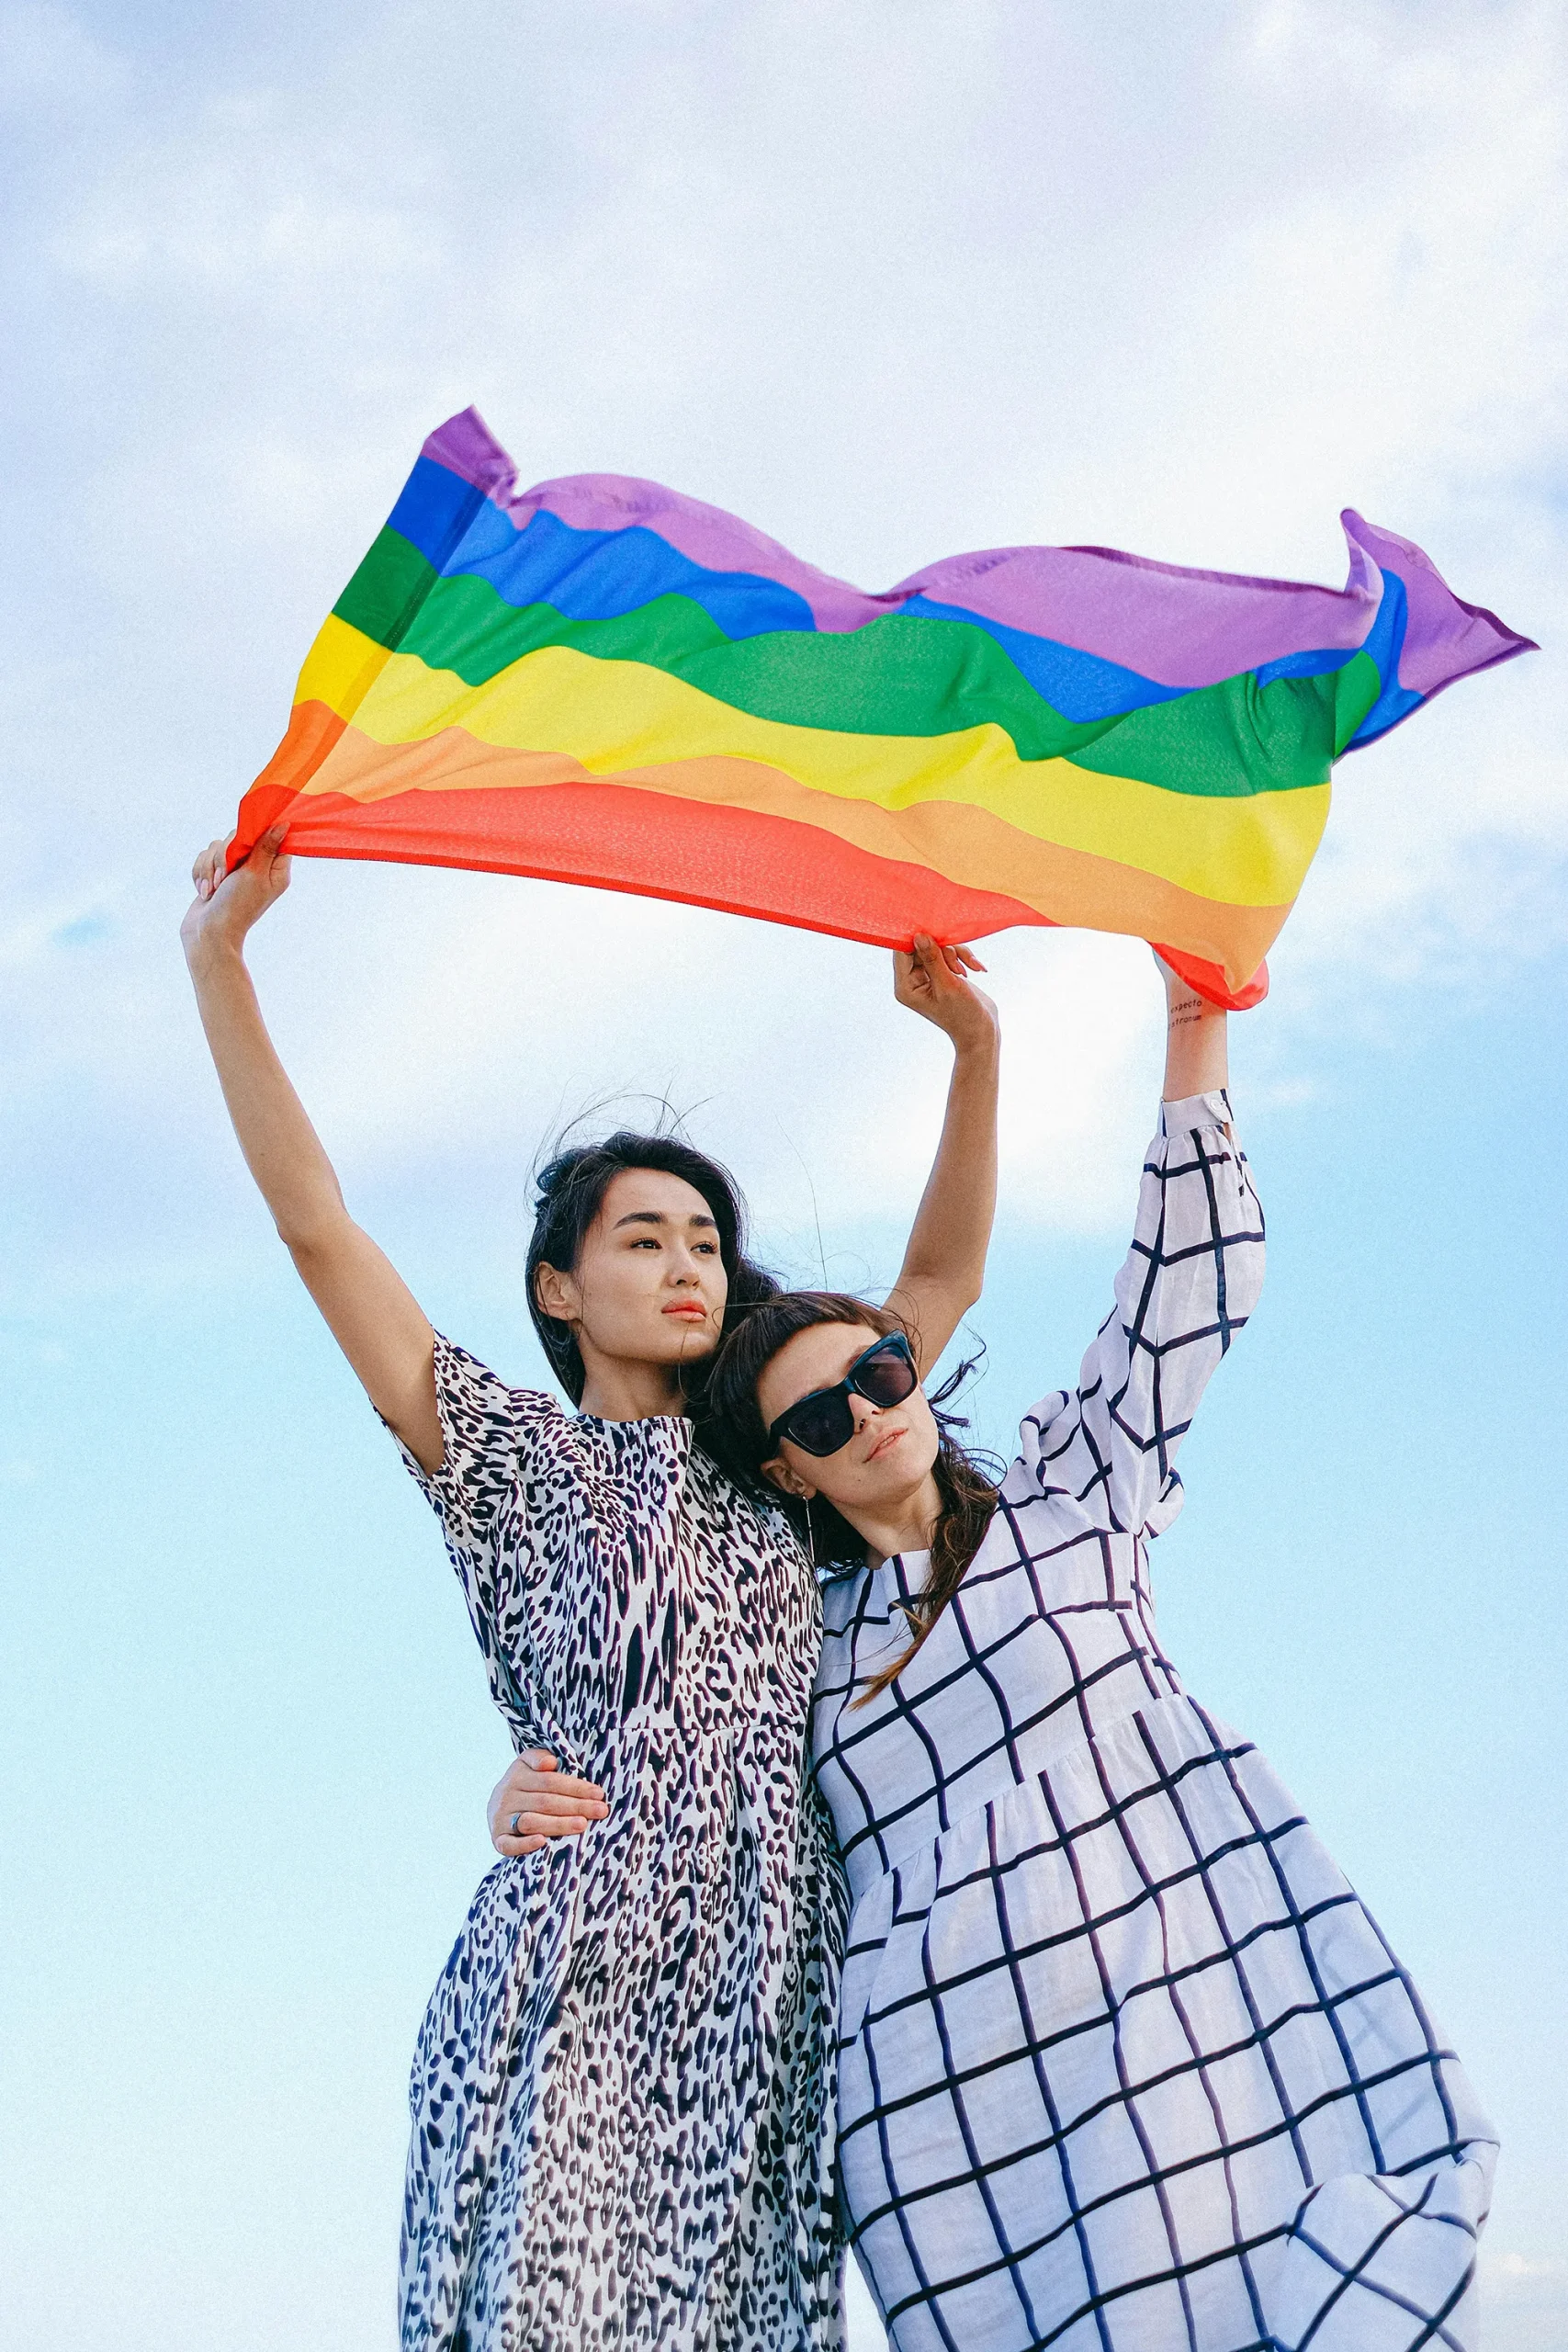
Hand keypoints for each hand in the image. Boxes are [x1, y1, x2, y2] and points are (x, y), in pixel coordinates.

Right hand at [180, 825, 290, 967]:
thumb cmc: (237, 906)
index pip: (272, 836)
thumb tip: (284, 824)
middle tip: (225, 877)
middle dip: (224, 855)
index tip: (245, 839)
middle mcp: (256, 866)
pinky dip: (201, 874)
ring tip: (213, 890)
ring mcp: (234, 871)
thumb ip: (265, 847)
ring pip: (216, 846)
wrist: (208, 933)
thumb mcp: (255, 874)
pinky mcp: (215, 874)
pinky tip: (205, 893)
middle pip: (238, 836)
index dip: (258, 832)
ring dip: (210, 868)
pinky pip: (203, 858)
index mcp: (274, 868)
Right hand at [489, 1749, 607, 1857]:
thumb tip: (550, 1762)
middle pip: (545, 1801)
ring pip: (531, 1822)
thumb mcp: (527, 1764)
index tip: (599, 1793)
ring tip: (582, 1824)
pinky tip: (543, 1842)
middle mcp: (507, 1797)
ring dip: (558, 1824)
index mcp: (517, 1776)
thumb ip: (539, 1757)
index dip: (575, 1787)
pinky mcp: (497, 1840)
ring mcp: (500, 1820)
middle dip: (576, 1806)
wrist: (495, 1807)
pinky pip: (509, 1844)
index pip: (550, 1781)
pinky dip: (525, 1844)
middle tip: (600, 1810)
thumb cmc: (524, 1785)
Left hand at [893, 936, 998, 1054]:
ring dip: (956, 954)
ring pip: (937, 947)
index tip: (934, 931)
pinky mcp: (941, 971)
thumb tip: (918, 936)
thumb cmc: (963, 1014)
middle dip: (943, 950)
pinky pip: (948, 952)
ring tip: (967, 971)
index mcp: (905, 987)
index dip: (916, 938)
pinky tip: (975, 969)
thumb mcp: (948, 985)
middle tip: (957, 966)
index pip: (902, 952)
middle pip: (920, 946)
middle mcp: (912, 980)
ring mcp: (927, 975)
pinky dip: (962, 957)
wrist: (982, 1030)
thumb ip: (933, 959)